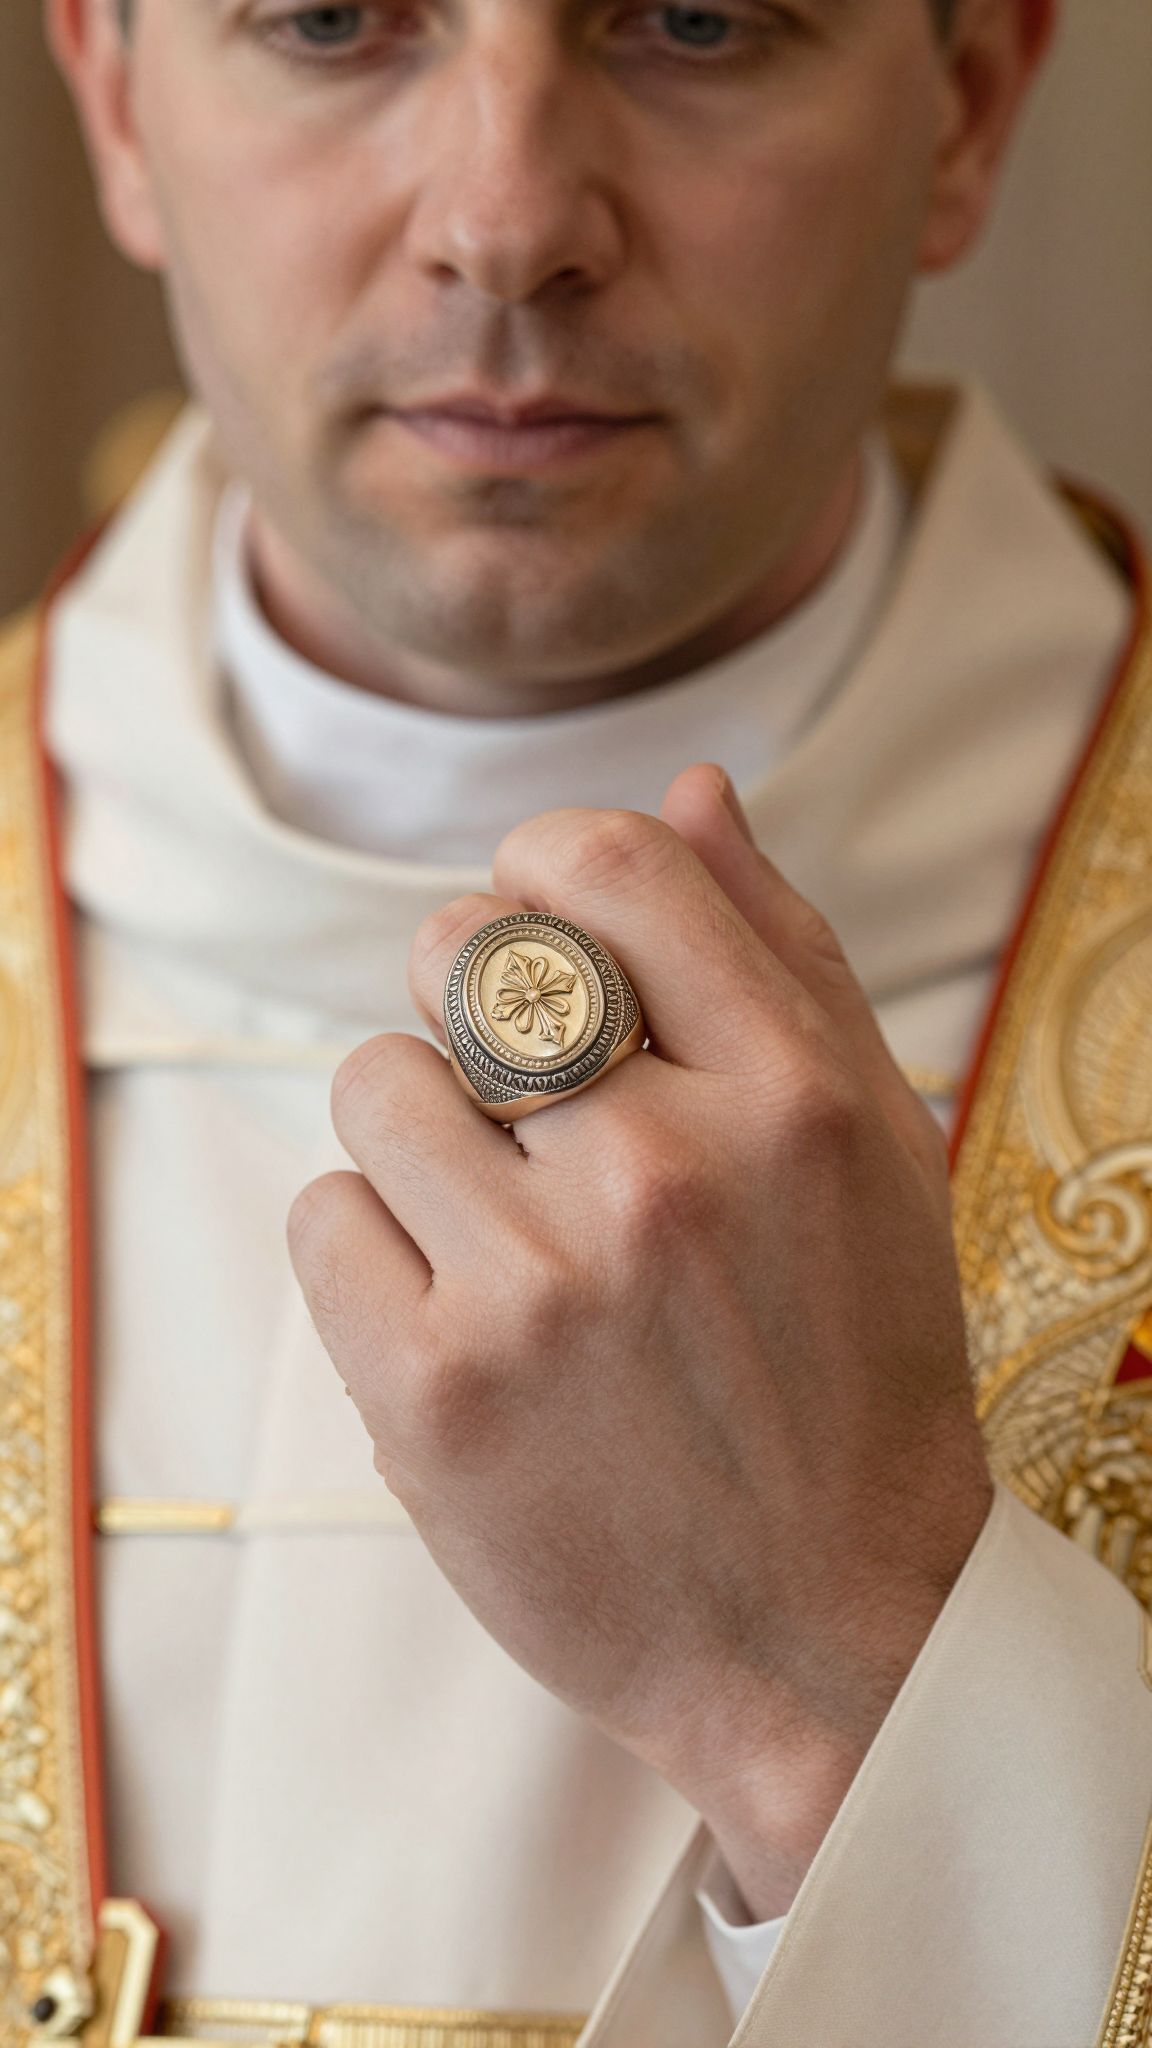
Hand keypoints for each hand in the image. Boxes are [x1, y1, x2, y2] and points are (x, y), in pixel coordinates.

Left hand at [287, 763, 993, 1918]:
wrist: (830, 1635)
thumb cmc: (858, 1372)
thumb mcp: (877, 1147)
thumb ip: (784, 951)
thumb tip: (691, 787)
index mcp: (788, 1094)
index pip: (602, 866)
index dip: (544, 870)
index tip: (544, 929)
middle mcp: (663, 1173)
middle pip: (459, 955)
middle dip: (473, 1002)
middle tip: (526, 1102)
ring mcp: (537, 1287)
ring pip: (375, 1081)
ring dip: (420, 1135)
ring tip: (502, 1228)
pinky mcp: (431, 1395)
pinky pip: (323, 1213)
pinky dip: (370, 1249)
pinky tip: (458, 1311)